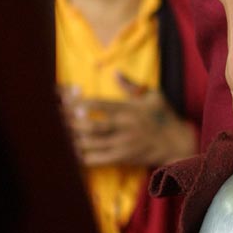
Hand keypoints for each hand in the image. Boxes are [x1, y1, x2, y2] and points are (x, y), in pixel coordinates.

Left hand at [59, 75, 198, 167]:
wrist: (178, 143)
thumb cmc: (164, 117)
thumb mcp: (153, 96)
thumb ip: (132, 86)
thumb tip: (115, 73)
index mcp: (129, 109)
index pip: (99, 104)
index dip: (79, 103)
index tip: (65, 101)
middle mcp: (124, 126)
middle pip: (91, 124)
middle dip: (70, 122)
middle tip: (54, 119)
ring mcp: (123, 144)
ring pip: (91, 142)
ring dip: (72, 139)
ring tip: (57, 135)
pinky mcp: (122, 158)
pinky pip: (97, 159)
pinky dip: (81, 157)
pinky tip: (69, 153)